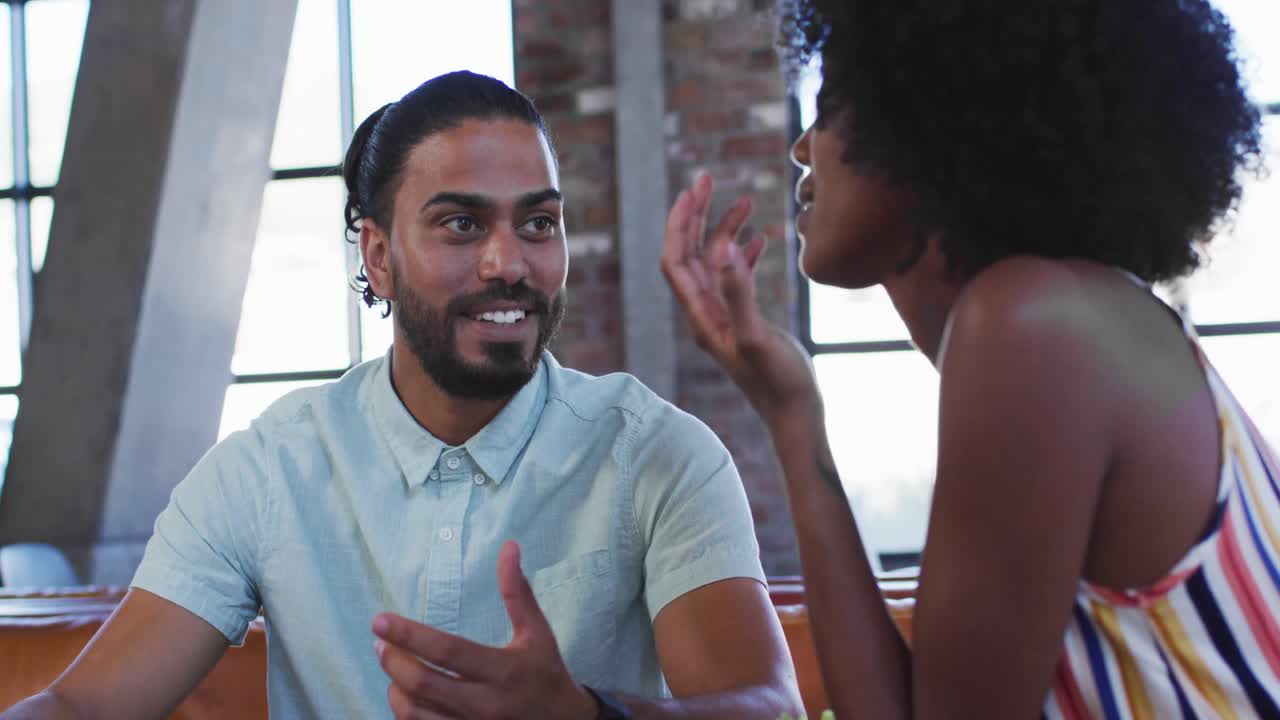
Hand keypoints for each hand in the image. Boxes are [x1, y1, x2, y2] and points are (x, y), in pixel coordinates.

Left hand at [372, 541, 597, 719]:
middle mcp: (485, 704)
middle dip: (393, 661)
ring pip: (416, 712)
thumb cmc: (546, 673)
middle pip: (423, 684)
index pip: (448, 651)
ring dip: (395, 687)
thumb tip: (509, 546)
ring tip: (393, 666)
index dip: (410, 635)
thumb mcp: (537, 632)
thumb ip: (517, 592)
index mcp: (502, 670)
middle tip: (381, 643)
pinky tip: (405, 694)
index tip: (380, 620)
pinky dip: (406, 711)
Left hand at [661, 174, 820, 423]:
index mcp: (702, 315)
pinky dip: (745, 253)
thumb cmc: (777, 383)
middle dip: (695, 216)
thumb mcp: (756, 336)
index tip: (691, 191)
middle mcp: (706, 313)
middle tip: (706, 179)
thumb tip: (723, 252)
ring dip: (725, 230)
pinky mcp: (744, 320)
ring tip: (747, 200)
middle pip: (690, 254)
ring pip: (715, 263)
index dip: (679, 224)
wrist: (794, 414)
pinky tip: (761, 238)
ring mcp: (725, 315)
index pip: (676, 260)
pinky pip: (737, 278)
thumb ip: (739, 296)